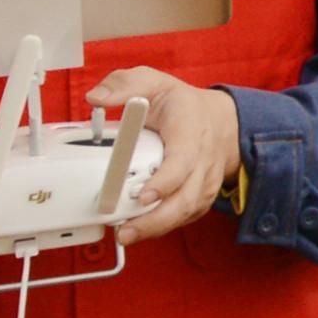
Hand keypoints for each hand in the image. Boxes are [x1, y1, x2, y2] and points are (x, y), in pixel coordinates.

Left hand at [92, 68, 241, 247]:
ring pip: (186, 212)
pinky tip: (141, 228)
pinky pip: (185, 217)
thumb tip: (96, 98)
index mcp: (190, 132)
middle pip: (186, 199)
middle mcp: (203, 161)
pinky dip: (164, 227)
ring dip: (156, 227)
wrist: (222, 121)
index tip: (142, 195)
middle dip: (155, 220)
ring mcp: (204, 182)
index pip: (182, 162)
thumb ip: (124, 84)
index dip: (164, 182)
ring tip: (127, 234)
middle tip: (125, 229)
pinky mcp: (200, 197)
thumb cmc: (184, 106)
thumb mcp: (154, 83)